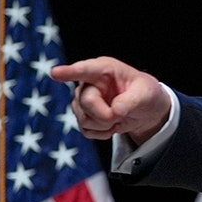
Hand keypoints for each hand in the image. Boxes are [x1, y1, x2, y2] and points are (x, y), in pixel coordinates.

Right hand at [49, 56, 171, 143]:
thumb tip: (115, 111)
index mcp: (104, 69)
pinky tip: (113, 123)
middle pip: (86, 102)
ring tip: (119, 115)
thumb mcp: (146, 93)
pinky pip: (87, 131)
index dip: (70, 72)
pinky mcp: (82, 117)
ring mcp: (81, 101)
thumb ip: (132, 101)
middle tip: (123, 113)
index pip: (85, 70)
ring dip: (107, 124)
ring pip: (85, 120)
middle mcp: (88, 83)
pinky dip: (104, 133)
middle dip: (107, 114)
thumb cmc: (145, 94)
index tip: (55, 73)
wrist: (144, 110)